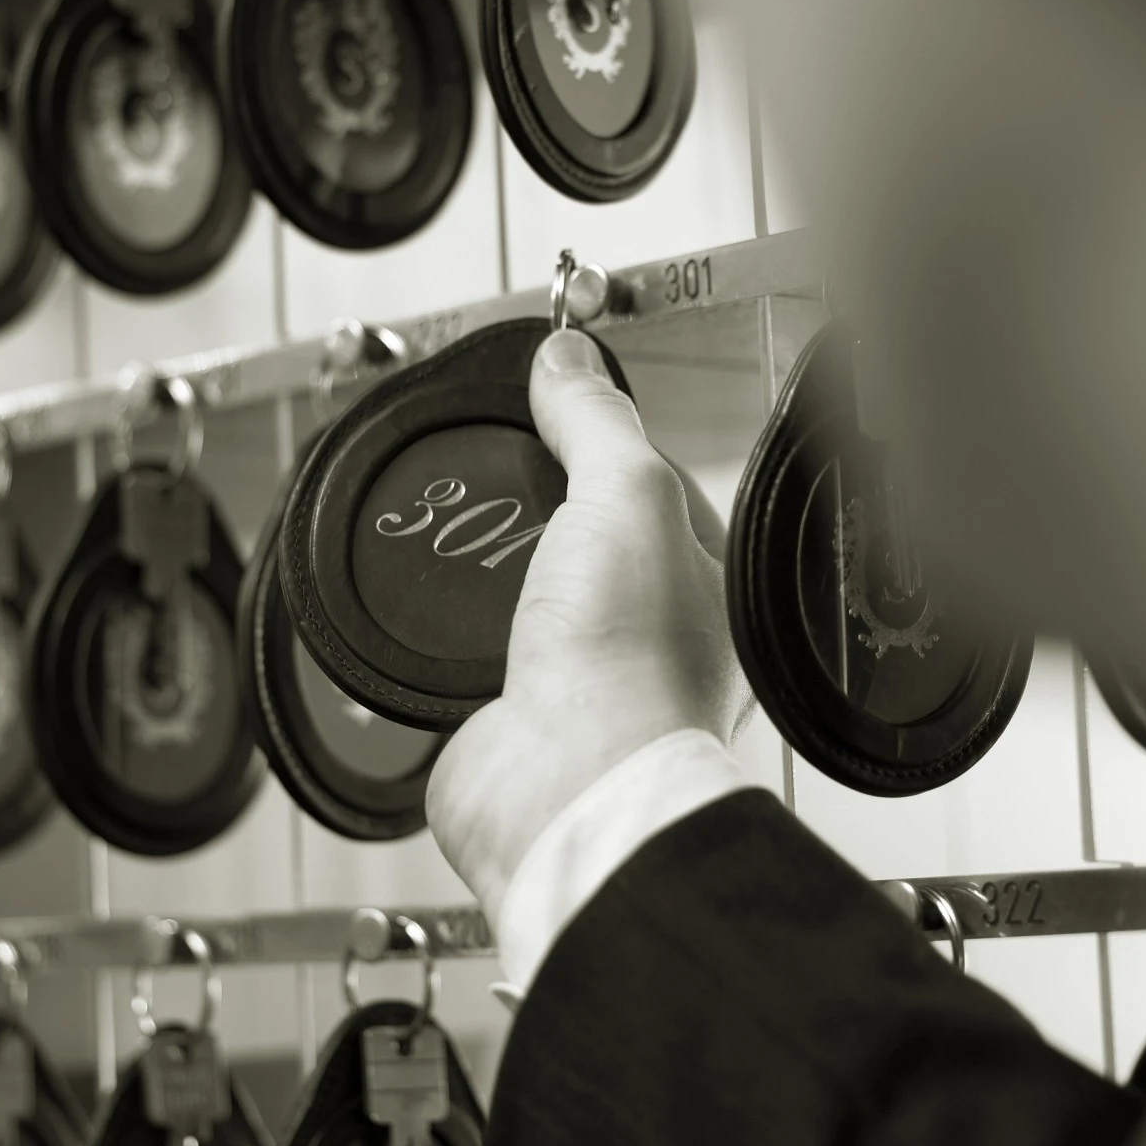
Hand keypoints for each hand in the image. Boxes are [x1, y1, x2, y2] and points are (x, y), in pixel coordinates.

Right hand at [426, 328, 755, 913]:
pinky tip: (439, 610)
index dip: (599, 437)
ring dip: (493, 576)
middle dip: (536, 509)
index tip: (551, 399)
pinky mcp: (516, 709)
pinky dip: (454, 629)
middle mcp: (653, 632)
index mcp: (706, 581)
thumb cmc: (628, 670)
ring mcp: (584, 674)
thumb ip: (597, 421)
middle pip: (583, 535)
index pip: (651, 481)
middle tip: (494, 470)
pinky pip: (481, 650)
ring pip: (530, 594)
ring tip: (462, 539)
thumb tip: (568, 357)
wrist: (563, 789)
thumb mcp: (626, 496)